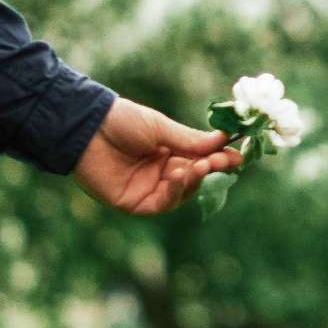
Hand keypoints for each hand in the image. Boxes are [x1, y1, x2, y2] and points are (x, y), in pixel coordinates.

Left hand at [72, 97, 241, 216]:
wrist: (88, 128)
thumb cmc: (123, 122)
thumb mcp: (162, 128)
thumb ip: (191, 140)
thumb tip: (224, 140)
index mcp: (167, 152)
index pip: (200, 160)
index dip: (219, 160)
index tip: (239, 156)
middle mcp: (160, 173)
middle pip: (193, 179)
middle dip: (209, 170)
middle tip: (221, 161)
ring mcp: (147, 189)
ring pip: (180, 194)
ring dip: (193, 181)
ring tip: (199, 166)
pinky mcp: (134, 203)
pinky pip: (161, 205)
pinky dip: (174, 193)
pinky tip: (179, 176)